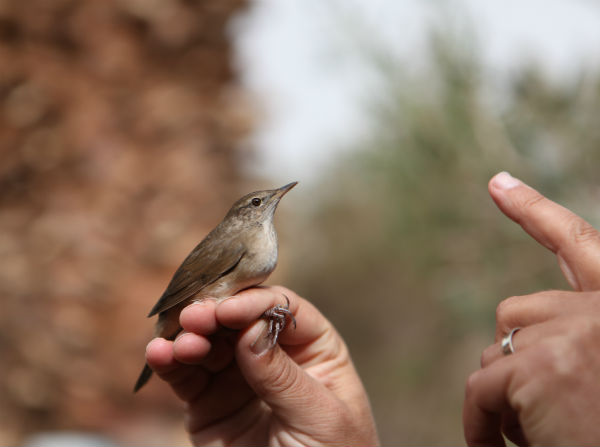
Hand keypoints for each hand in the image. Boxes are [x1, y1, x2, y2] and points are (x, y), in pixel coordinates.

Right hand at [145, 285, 378, 445]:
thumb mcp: (318, 417)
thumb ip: (283, 375)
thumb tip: (251, 329)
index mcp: (314, 350)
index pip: (283, 310)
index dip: (254, 303)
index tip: (228, 311)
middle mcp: (274, 357)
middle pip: (240, 320)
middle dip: (215, 313)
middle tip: (194, 317)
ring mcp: (239, 379)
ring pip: (209, 343)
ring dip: (189, 337)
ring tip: (179, 345)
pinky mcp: (209, 404)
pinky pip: (187, 377)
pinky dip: (170, 363)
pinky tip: (159, 354)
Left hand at [463, 172, 599, 445]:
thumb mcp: (596, 372)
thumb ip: (569, 341)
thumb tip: (507, 334)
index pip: (577, 245)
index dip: (535, 212)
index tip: (498, 183)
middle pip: (517, 314)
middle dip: (515, 360)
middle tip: (544, 406)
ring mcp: (575, 334)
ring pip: (496, 352)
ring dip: (509, 398)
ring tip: (550, 433)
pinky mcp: (542, 368)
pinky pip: (481, 387)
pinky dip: (479, 422)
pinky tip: (491, 445)